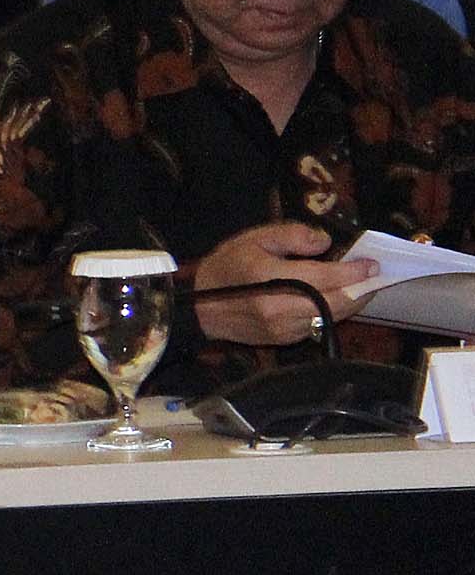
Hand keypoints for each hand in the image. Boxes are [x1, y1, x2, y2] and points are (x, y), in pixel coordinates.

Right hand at [190, 221, 376, 344]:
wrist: (200, 308)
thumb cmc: (226, 267)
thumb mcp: (253, 239)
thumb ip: (291, 235)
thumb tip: (324, 242)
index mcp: (271, 279)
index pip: (326, 278)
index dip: (354, 272)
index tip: (372, 263)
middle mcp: (282, 309)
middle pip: (337, 303)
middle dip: (361, 290)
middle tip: (375, 277)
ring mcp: (285, 329)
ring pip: (333, 318)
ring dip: (351, 303)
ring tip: (362, 288)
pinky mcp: (286, 340)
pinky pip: (319, 326)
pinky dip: (333, 312)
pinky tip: (337, 299)